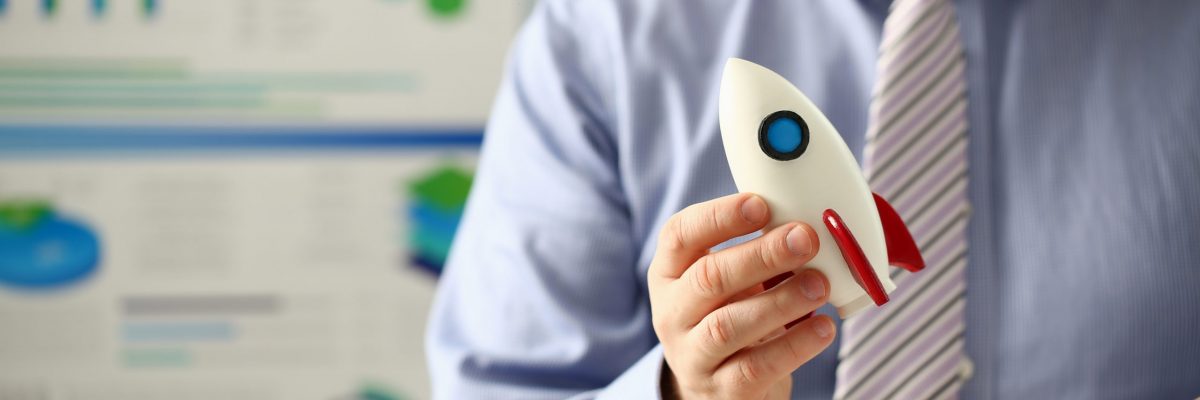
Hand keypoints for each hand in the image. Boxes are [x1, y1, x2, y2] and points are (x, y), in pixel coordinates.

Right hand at [648, 193, 835, 398]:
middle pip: (708, 279)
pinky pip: (756, 367)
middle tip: (805, 238)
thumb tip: (804, 222)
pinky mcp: (722, 390)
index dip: (719, 217)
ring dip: (780, 301)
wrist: (718, 387)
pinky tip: (822, 327)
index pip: (679, 235)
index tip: (760, 204)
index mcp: (670, 273)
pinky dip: (794, 345)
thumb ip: (755, 250)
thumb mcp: (729, 280)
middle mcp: (672, 313)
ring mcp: (693, 355)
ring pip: (728, 325)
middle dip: (761, 255)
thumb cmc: (730, 315)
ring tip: (819, 285)